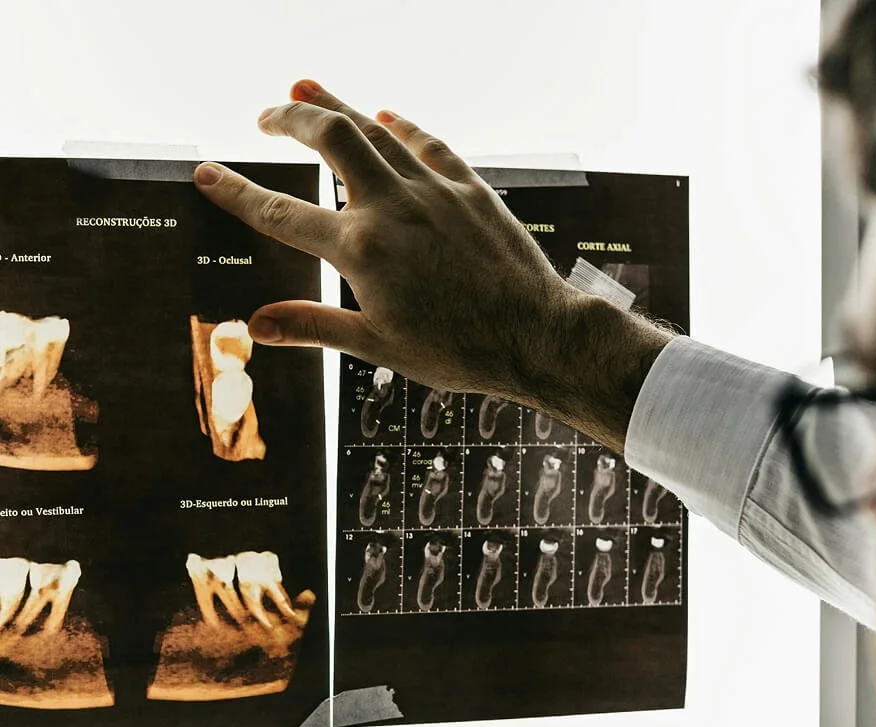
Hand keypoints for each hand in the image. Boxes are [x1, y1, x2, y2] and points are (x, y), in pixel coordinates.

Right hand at [193, 81, 583, 404]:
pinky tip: (387, 116)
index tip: (204, 172)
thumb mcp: (379, 347)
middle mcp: (392, 207)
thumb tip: (256, 324)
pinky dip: (401, 125)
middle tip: (265, 114)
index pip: (281, 213)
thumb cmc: (459, 352)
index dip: (235, 191)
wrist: (536, 337)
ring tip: (305, 91)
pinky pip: (428, 143)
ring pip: (375, 128)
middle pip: (327, 136)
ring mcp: (434, 191)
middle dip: (288, 117)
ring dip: (336, 105)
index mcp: (361, 251)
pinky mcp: (471, 188)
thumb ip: (314, 327)